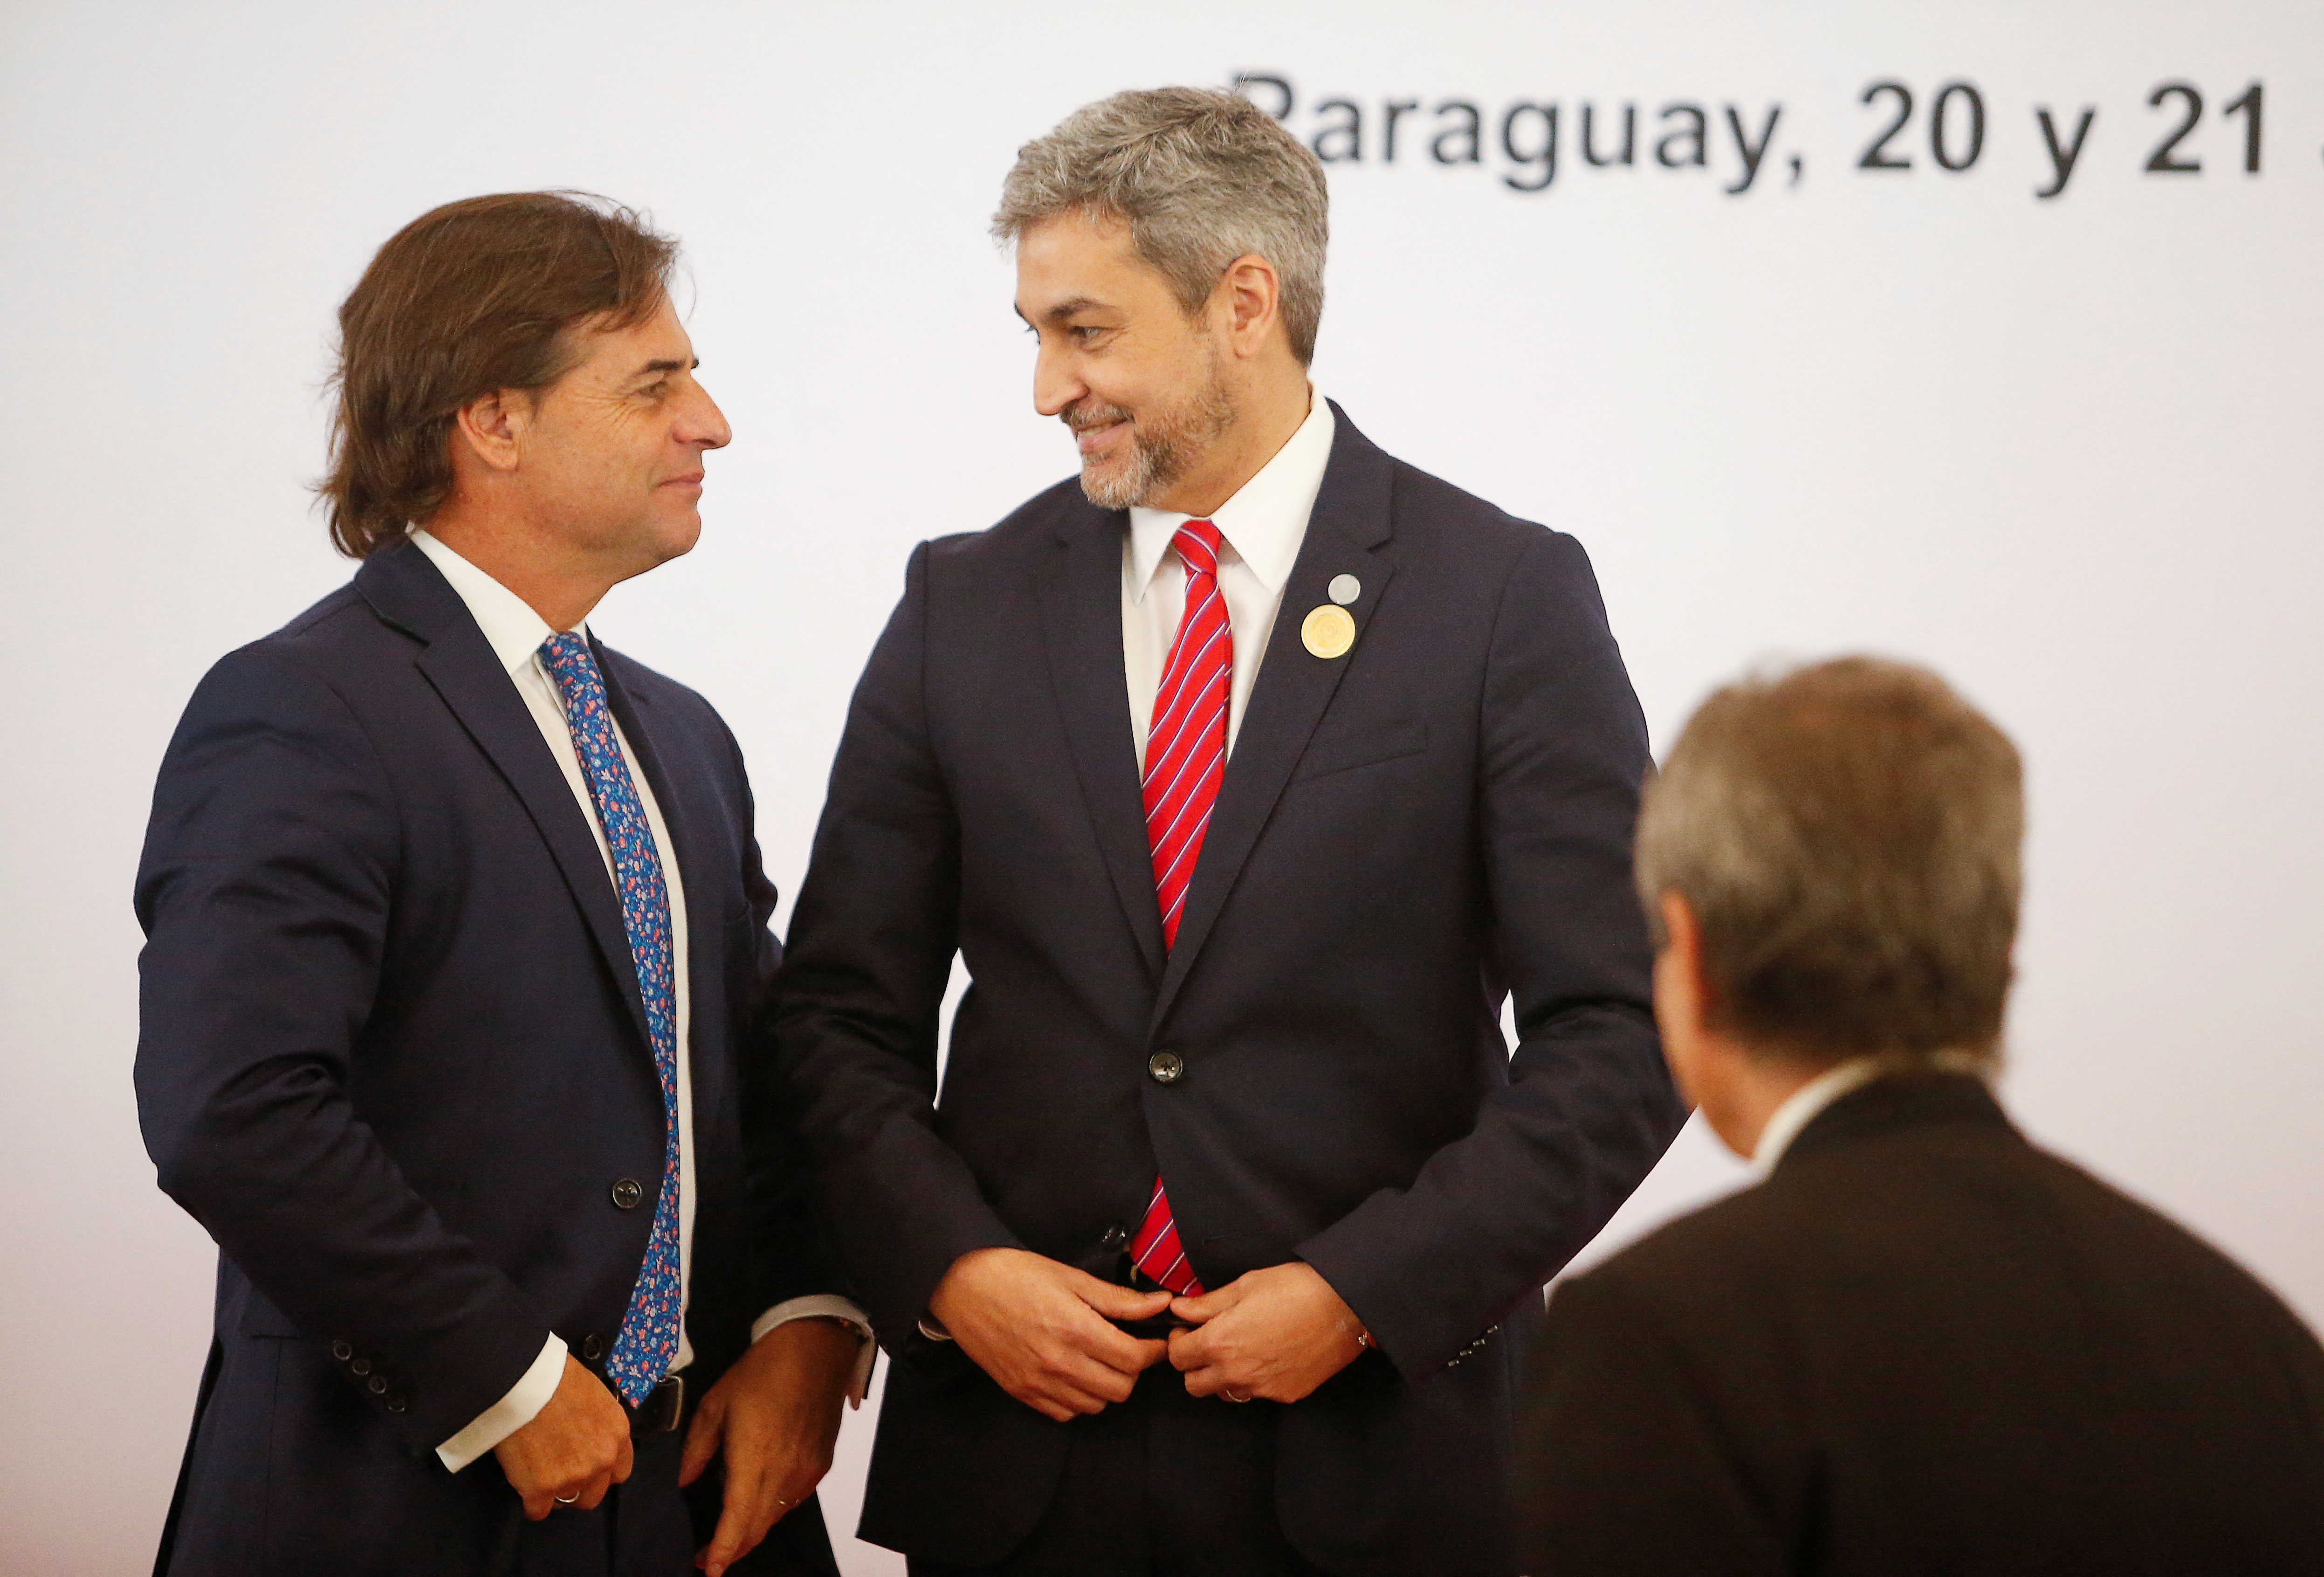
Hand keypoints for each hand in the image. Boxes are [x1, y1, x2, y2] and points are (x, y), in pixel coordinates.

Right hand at [495, 1354, 633, 1518]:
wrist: (523, 1381)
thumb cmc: (556, 1378)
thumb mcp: (594, 1396)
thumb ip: (598, 1425)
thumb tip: (587, 1435)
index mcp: (618, 1434)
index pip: (619, 1471)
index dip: (602, 1473)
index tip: (587, 1470)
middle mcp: (602, 1460)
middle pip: (594, 1494)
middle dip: (579, 1489)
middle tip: (560, 1477)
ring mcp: (573, 1477)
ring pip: (567, 1502)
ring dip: (555, 1495)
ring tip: (539, 1479)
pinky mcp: (541, 1489)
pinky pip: (538, 1511)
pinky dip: (531, 1504)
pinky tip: (524, 1490)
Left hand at [679, 1318, 861, 1576]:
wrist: (815, 1349)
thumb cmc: (762, 1371)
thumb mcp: (715, 1404)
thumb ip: (697, 1449)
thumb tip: (686, 1481)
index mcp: (754, 1458)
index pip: (738, 1521)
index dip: (722, 1551)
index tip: (708, 1569)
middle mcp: (784, 1472)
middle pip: (758, 1528)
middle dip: (732, 1549)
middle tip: (709, 1557)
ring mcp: (806, 1471)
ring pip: (777, 1517)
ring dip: (753, 1530)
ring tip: (730, 1531)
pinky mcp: (820, 1464)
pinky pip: (794, 1500)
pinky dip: (773, 1509)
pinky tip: (760, 1500)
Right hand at [928, 1247, 1172, 1420]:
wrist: (960, 1286)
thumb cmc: (1015, 1274)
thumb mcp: (1072, 1277)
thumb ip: (1119, 1299)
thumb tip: (1160, 1304)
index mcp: (1074, 1329)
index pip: (1134, 1360)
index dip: (1154, 1352)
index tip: (1156, 1341)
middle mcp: (1058, 1363)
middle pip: (1121, 1388)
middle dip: (1134, 1370)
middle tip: (1129, 1348)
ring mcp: (1038, 1382)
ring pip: (1096, 1405)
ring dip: (1107, 1385)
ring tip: (1101, 1359)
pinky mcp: (1021, 1392)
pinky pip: (1066, 1413)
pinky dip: (1079, 1399)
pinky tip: (1076, 1373)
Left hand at [1168, 1262, 1367, 1403]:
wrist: (1345, 1305)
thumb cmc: (1294, 1288)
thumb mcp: (1245, 1285)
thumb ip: (1207, 1303)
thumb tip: (1179, 1308)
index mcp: (1220, 1342)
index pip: (1177, 1356)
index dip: (1178, 1341)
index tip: (1188, 1330)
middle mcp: (1236, 1372)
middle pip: (1193, 1385)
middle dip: (1194, 1366)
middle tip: (1209, 1344)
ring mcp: (1262, 1388)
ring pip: (1224, 1393)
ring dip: (1222, 1377)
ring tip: (1240, 1351)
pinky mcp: (1285, 1394)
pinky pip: (1257, 1394)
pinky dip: (1254, 1381)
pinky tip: (1269, 1357)